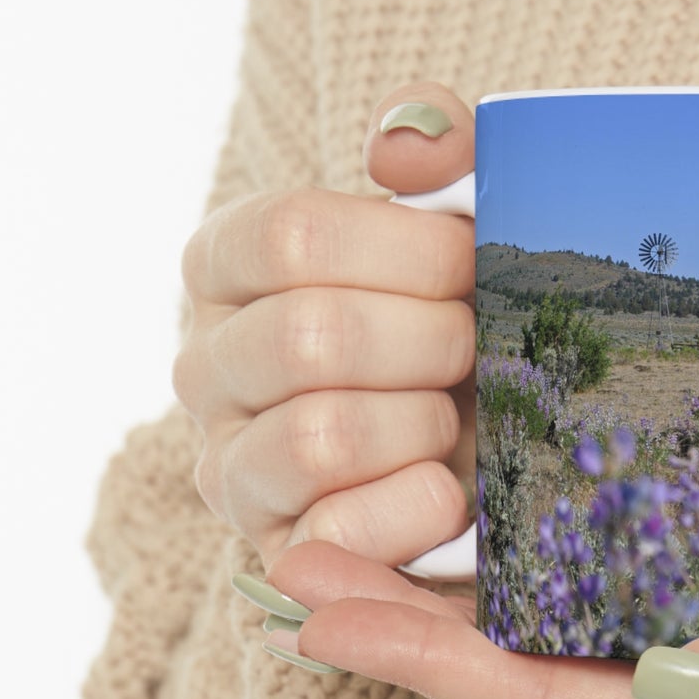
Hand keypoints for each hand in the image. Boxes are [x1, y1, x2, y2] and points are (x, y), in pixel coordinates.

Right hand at [174, 83, 477, 570]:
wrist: (492, 439)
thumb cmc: (464, 314)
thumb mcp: (463, 217)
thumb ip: (441, 148)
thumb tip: (403, 147)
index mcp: (230, 265)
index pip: (290, 235)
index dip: (408, 251)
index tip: (471, 264)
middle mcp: (206, 364)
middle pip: (311, 337)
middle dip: (432, 342)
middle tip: (476, 347)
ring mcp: (231, 466)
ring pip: (321, 436)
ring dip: (425, 424)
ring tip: (453, 418)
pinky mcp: (277, 551)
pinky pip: (339, 532)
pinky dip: (419, 506)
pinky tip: (450, 488)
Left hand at [259, 538, 698, 698]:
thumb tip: (685, 680)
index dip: (435, 665)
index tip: (322, 610)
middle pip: (534, 684)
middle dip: (409, 633)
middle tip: (295, 565)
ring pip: (566, 650)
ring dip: (459, 606)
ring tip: (362, 547)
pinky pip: (626, 612)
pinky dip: (546, 577)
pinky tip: (508, 533)